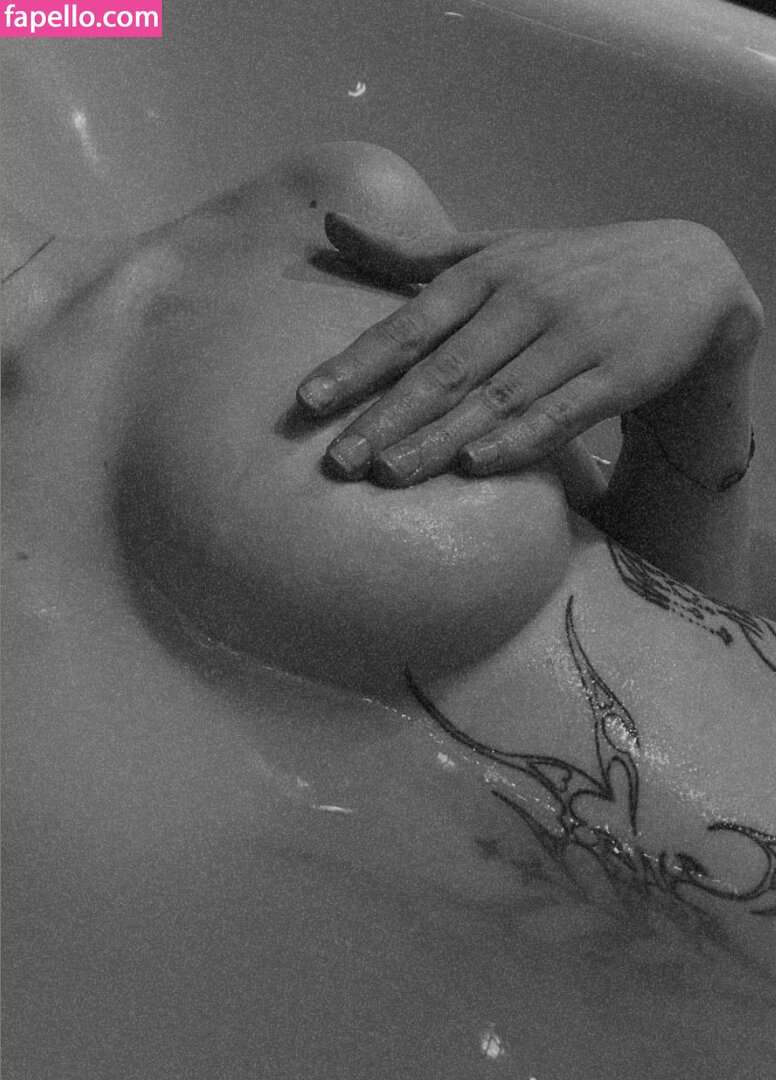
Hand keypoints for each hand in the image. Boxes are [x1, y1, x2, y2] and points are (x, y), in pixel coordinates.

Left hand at [297, 212, 758, 485]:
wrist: (687, 273)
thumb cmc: (567, 269)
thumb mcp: (494, 249)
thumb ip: (412, 254)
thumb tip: (331, 228)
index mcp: (484, 274)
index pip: (409, 325)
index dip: (356, 364)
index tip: (307, 403)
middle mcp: (521, 303)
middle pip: (444, 368)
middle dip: (386, 416)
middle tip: (337, 461)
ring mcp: (571, 339)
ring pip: (495, 397)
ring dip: (440, 437)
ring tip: (388, 473)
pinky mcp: (617, 374)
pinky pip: (562, 413)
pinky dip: (520, 439)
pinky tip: (478, 466)